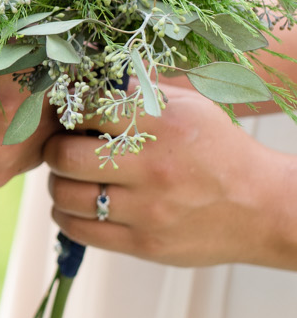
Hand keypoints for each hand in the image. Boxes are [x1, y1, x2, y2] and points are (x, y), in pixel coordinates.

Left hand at [46, 80, 296, 270]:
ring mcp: (147, 210)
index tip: (69, 112)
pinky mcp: (144, 244)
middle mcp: (152, 167)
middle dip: (54, 149)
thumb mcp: (188, 107)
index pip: (87, 108)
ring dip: (58, 183)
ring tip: (72, 177)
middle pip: (63, 155)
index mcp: (162, 124)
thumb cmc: (218, 150)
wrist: (262, 207)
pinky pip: (78, 230)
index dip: (69, 108)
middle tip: (63, 147)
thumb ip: (138, 92)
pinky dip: (65, 215)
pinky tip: (78, 204)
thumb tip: (87, 73)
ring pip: (64, 195)